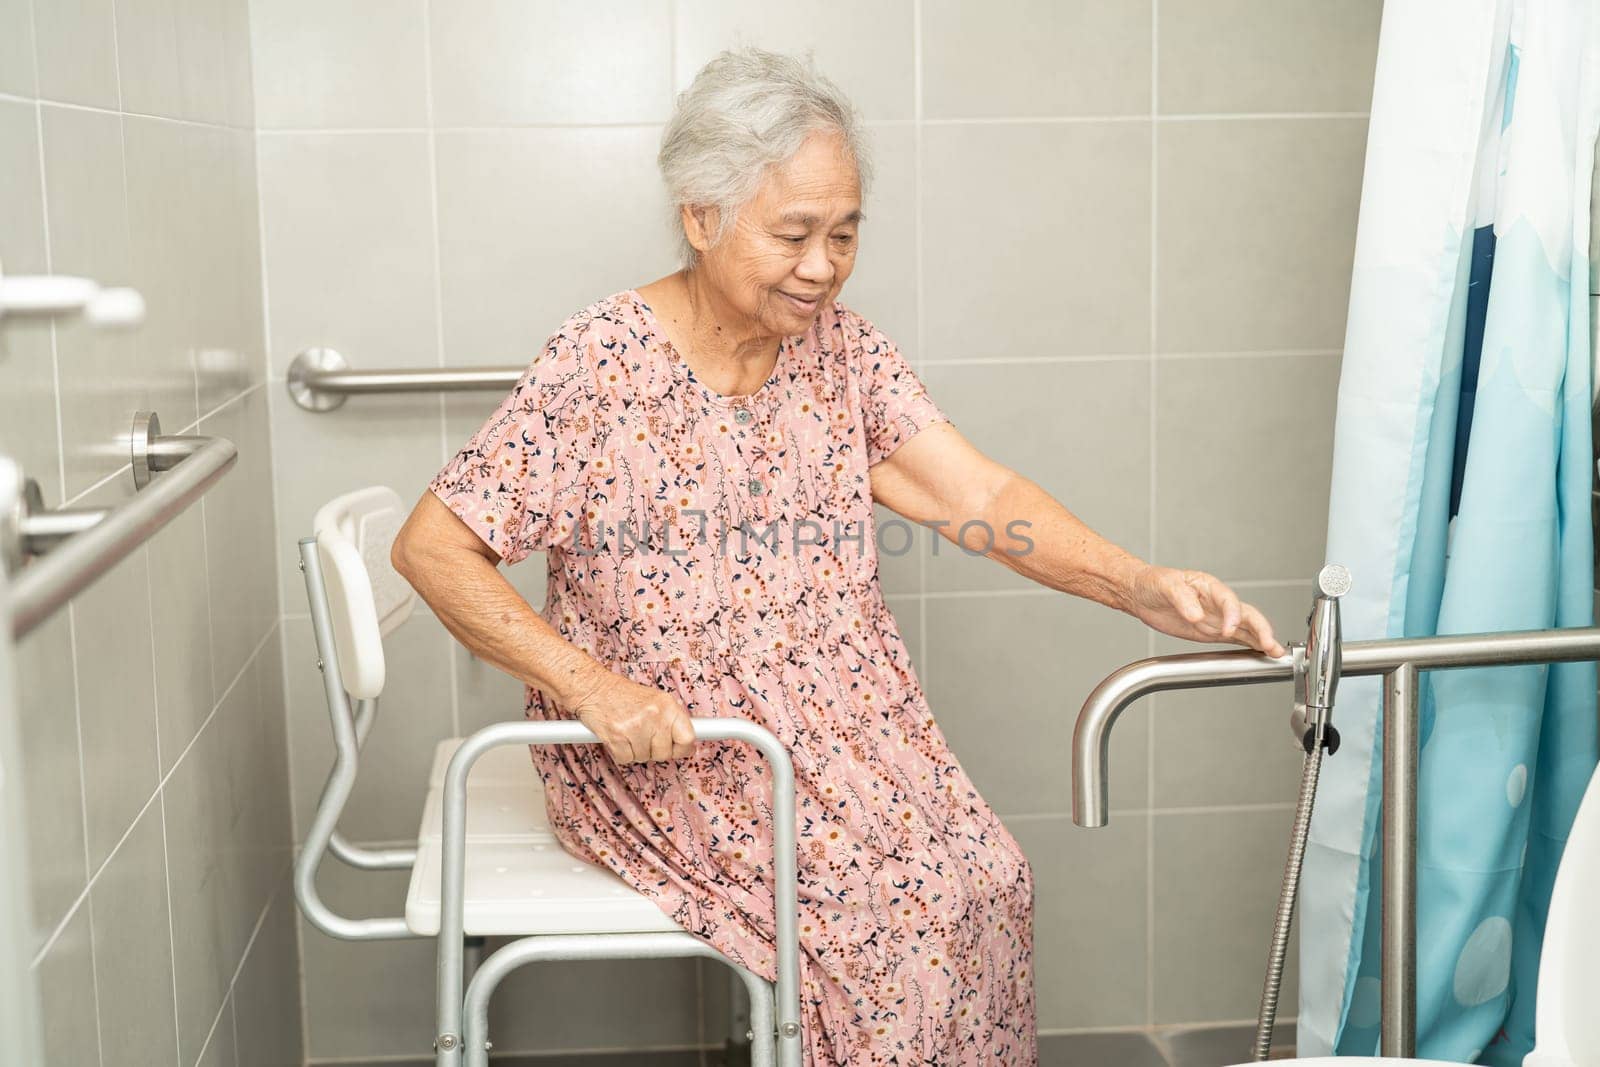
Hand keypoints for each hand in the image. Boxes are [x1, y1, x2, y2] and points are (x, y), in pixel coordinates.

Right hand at [562, 667, 696, 763]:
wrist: (594, 688)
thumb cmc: (624, 695)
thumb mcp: (655, 700)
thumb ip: (671, 721)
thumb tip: (688, 746)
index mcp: (667, 705)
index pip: (687, 738)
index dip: (682, 748)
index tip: (676, 749)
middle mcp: (654, 715)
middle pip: (664, 753)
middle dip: (654, 750)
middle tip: (644, 737)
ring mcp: (635, 727)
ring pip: (644, 758)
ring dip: (636, 751)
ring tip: (629, 733)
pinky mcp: (617, 737)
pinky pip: (626, 759)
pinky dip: (621, 753)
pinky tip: (618, 738)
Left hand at [1123, 564, 1286, 656]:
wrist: (1142, 593)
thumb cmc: (1154, 582)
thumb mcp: (1165, 586)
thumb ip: (1182, 599)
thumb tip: (1196, 615)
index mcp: (1208, 586)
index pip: (1228, 600)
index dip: (1232, 615)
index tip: (1229, 630)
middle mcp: (1217, 602)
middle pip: (1246, 614)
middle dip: (1260, 629)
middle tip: (1269, 644)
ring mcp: (1217, 617)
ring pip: (1246, 627)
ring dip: (1262, 639)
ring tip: (1276, 652)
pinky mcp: (1211, 631)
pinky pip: (1236, 637)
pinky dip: (1250, 645)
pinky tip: (1261, 653)